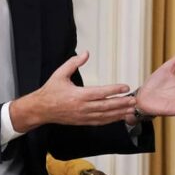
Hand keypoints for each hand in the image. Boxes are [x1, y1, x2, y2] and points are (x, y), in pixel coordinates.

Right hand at [10, 51, 136, 131]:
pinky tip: (120, 116)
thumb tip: (86, 53)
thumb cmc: (50, 91)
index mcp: (77, 95)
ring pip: (105, 116)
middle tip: (134, 100)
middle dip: (121, 103)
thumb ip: (74, 63)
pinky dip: (112, 120)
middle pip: (106, 106)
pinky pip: (100, 122)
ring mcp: (83, 116)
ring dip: (120, 113)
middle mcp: (82, 107)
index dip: (114, 90)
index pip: (100, 93)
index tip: (125, 87)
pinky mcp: (83, 122)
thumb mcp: (60, 74)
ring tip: (132, 109)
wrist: (40, 110)